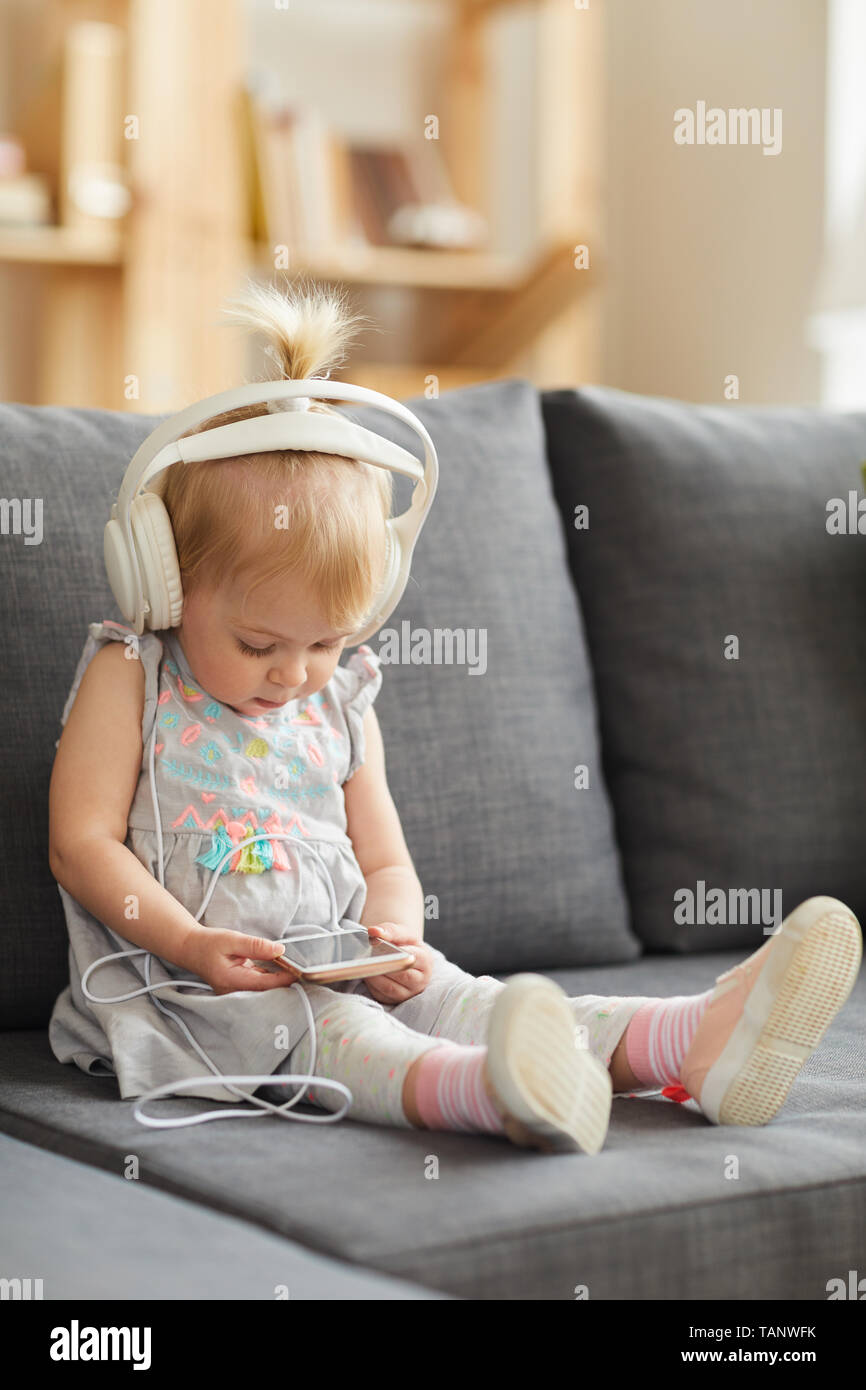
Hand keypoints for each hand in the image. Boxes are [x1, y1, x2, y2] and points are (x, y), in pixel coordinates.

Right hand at [181, 928, 301, 994]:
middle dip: (285, 982)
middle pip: (266, 991)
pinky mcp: (239, 987)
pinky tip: (283, 969)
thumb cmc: (209, 943)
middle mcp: (234, 991)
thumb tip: (280, 951)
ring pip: (264, 990)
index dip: (285, 979)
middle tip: (304, 970)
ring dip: (280, 980)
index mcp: (232, 981)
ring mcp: (236, 992)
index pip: (265, 984)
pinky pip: (259, 985)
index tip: (301, 971)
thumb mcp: (232, 939)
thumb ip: (256, 945)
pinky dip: (271, 978)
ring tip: (297, 969)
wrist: (191, 948)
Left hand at [363, 922, 433, 1003]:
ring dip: (375, 976)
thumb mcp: (402, 934)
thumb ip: (389, 930)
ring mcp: (409, 993)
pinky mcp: (395, 1001)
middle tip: (370, 957)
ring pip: (390, 988)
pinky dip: (372, 986)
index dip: (396, 954)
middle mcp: (420, 980)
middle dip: (384, 966)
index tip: (381, 948)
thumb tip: (374, 931)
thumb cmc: (405, 945)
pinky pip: (382, 996)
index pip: (411, 958)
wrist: (404, 957)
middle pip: (401, 975)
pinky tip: (368, 975)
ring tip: (366, 965)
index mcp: (425, 961)